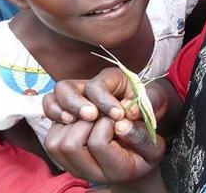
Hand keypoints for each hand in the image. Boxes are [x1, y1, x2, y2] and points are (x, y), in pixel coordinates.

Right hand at [43, 67, 168, 123]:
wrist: (145, 109)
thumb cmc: (148, 104)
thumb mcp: (154, 102)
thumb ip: (145, 106)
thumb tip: (128, 115)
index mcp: (111, 77)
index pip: (97, 86)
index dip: (104, 101)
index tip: (118, 116)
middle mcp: (88, 84)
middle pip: (66, 87)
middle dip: (76, 104)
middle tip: (92, 117)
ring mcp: (75, 96)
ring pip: (53, 96)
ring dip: (60, 111)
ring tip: (74, 122)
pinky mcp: (68, 110)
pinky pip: (50, 109)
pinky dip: (54, 118)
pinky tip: (67, 127)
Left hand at [44, 117, 165, 186]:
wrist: (131, 162)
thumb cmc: (143, 150)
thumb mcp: (154, 144)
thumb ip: (141, 135)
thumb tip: (120, 124)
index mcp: (116, 170)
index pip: (98, 142)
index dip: (106, 121)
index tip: (117, 115)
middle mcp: (90, 173)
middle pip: (70, 144)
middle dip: (84, 121)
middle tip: (101, 113)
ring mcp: (72, 167)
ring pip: (56, 141)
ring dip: (71, 121)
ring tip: (90, 116)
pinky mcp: (60, 157)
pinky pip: (50, 137)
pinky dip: (61, 122)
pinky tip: (79, 119)